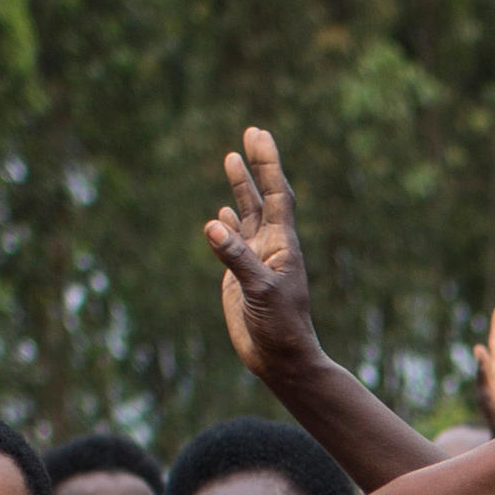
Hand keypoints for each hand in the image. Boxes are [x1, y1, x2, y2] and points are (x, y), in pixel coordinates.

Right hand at [206, 128, 320, 375]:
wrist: (280, 360)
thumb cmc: (280, 328)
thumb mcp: (259, 290)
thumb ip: (236, 257)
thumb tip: (213, 225)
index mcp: (282, 244)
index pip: (276, 194)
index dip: (268, 164)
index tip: (258, 135)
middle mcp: (270, 246)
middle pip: (262, 196)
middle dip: (256, 166)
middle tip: (250, 134)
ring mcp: (255, 260)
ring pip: (246, 215)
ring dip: (240, 188)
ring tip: (231, 159)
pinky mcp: (240, 276)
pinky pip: (233, 241)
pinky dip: (228, 224)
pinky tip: (222, 214)